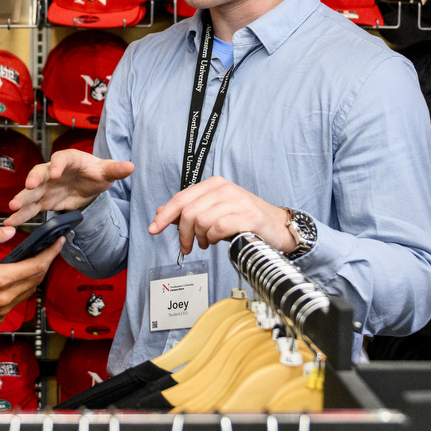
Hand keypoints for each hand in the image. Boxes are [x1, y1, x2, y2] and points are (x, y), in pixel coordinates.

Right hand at [0, 225, 62, 325]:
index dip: (51, 254)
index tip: (58, 243)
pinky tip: (16, 279)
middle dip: (45, 264)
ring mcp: (0, 310)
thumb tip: (9, 231)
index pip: (36, 266)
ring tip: (34, 262)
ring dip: (34, 277)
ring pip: (28, 292)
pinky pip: (16, 302)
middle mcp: (3, 298)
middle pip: (36, 280)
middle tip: (49, 250)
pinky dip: (21, 289)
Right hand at [4, 149, 134, 225]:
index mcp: (69, 159)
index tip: (55, 172)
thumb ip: (116, 170)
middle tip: (28, 187)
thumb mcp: (107, 171)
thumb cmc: (96, 172)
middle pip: (40, 173)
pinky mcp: (44, 201)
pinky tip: (10, 222)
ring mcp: (46, 186)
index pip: (61, 159)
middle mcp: (53, 171)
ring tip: (12, 209)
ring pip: (31, 192)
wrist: (90, 183)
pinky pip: (31, 207)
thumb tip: (130, 166)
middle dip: (33, 180)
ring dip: (22, 199)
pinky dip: (21, 214)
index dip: (57, 165)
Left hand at [148, 176, 295, 255]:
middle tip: (187, 246)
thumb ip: (189, 211)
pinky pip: (218, 228)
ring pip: (201, 220)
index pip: (181, 198)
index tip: (153, 229)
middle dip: (183, 234)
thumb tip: (161, 212)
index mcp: (214, 184)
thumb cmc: (244, 220)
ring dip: (199, 238)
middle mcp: (225, 188)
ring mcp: (238, 201)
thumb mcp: (213, 212)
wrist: (278, 227)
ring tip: (205, 242)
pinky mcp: (248, 216)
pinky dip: (212, 238)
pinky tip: (217, 241)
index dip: (165, 215)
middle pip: (188, 212)